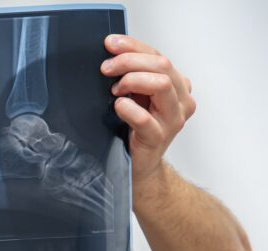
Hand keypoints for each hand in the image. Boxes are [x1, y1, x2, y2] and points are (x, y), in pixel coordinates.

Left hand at [101, 35, 196, 185]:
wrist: (140, 168)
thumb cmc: (136, 132)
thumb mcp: (138, 98)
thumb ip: (135, 77)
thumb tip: (113, 53)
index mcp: (178, 87)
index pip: (159, 57)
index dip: (134, 47)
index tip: (110, 44)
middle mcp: (181, 101)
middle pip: (162, 66)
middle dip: (130, 61)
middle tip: (107, 68)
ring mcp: (173, 120)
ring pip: (161, 85)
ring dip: (133, 80)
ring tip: (115, 90)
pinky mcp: (158, 138)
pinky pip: (145, 119)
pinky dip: (128, 108)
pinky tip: (118, 106)